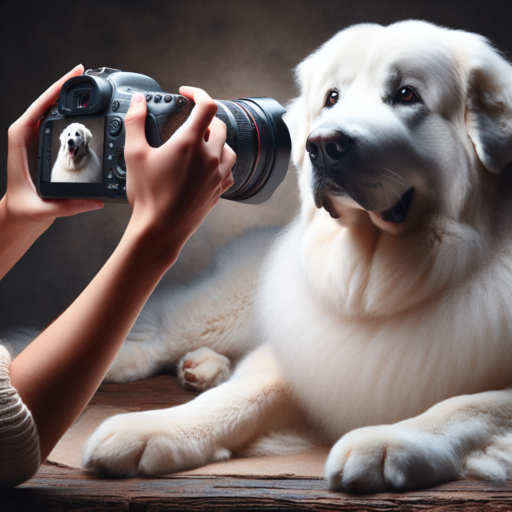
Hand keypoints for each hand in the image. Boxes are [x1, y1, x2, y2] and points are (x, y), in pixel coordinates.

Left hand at [3, 64, 103, 230]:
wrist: (20, 215)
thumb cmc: (24, 209)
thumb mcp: (45, 209)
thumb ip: (69, 206)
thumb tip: (96, 201)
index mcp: (22, 142)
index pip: (37, 109)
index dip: (53, 91)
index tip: (70, 77)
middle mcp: (28, 137)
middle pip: (46, 104)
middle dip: (64, 87)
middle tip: (83, 73)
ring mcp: (37, 140)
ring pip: (52, 112)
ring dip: (68, 98)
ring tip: (86, 85)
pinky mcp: (46, 146)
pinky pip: (58, 123)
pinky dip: (70, 113)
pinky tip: (85, 109)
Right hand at [122, 87, 235, 262]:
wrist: (161, 229)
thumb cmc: (148, 196)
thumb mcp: (134, 154)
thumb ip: (134, 122)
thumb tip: (138, 102)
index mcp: (190, 143)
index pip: (207, 105)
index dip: (198, 93)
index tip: (187, 93)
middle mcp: (210, 157)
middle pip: (219, 125)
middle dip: (205, 119)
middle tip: (189, 123)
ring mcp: (217, 175)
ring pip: (229, 148)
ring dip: (217, 141)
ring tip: (200, 144)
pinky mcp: (219, 190)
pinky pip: (229, 170)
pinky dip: (221, 162)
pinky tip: (208, 166)